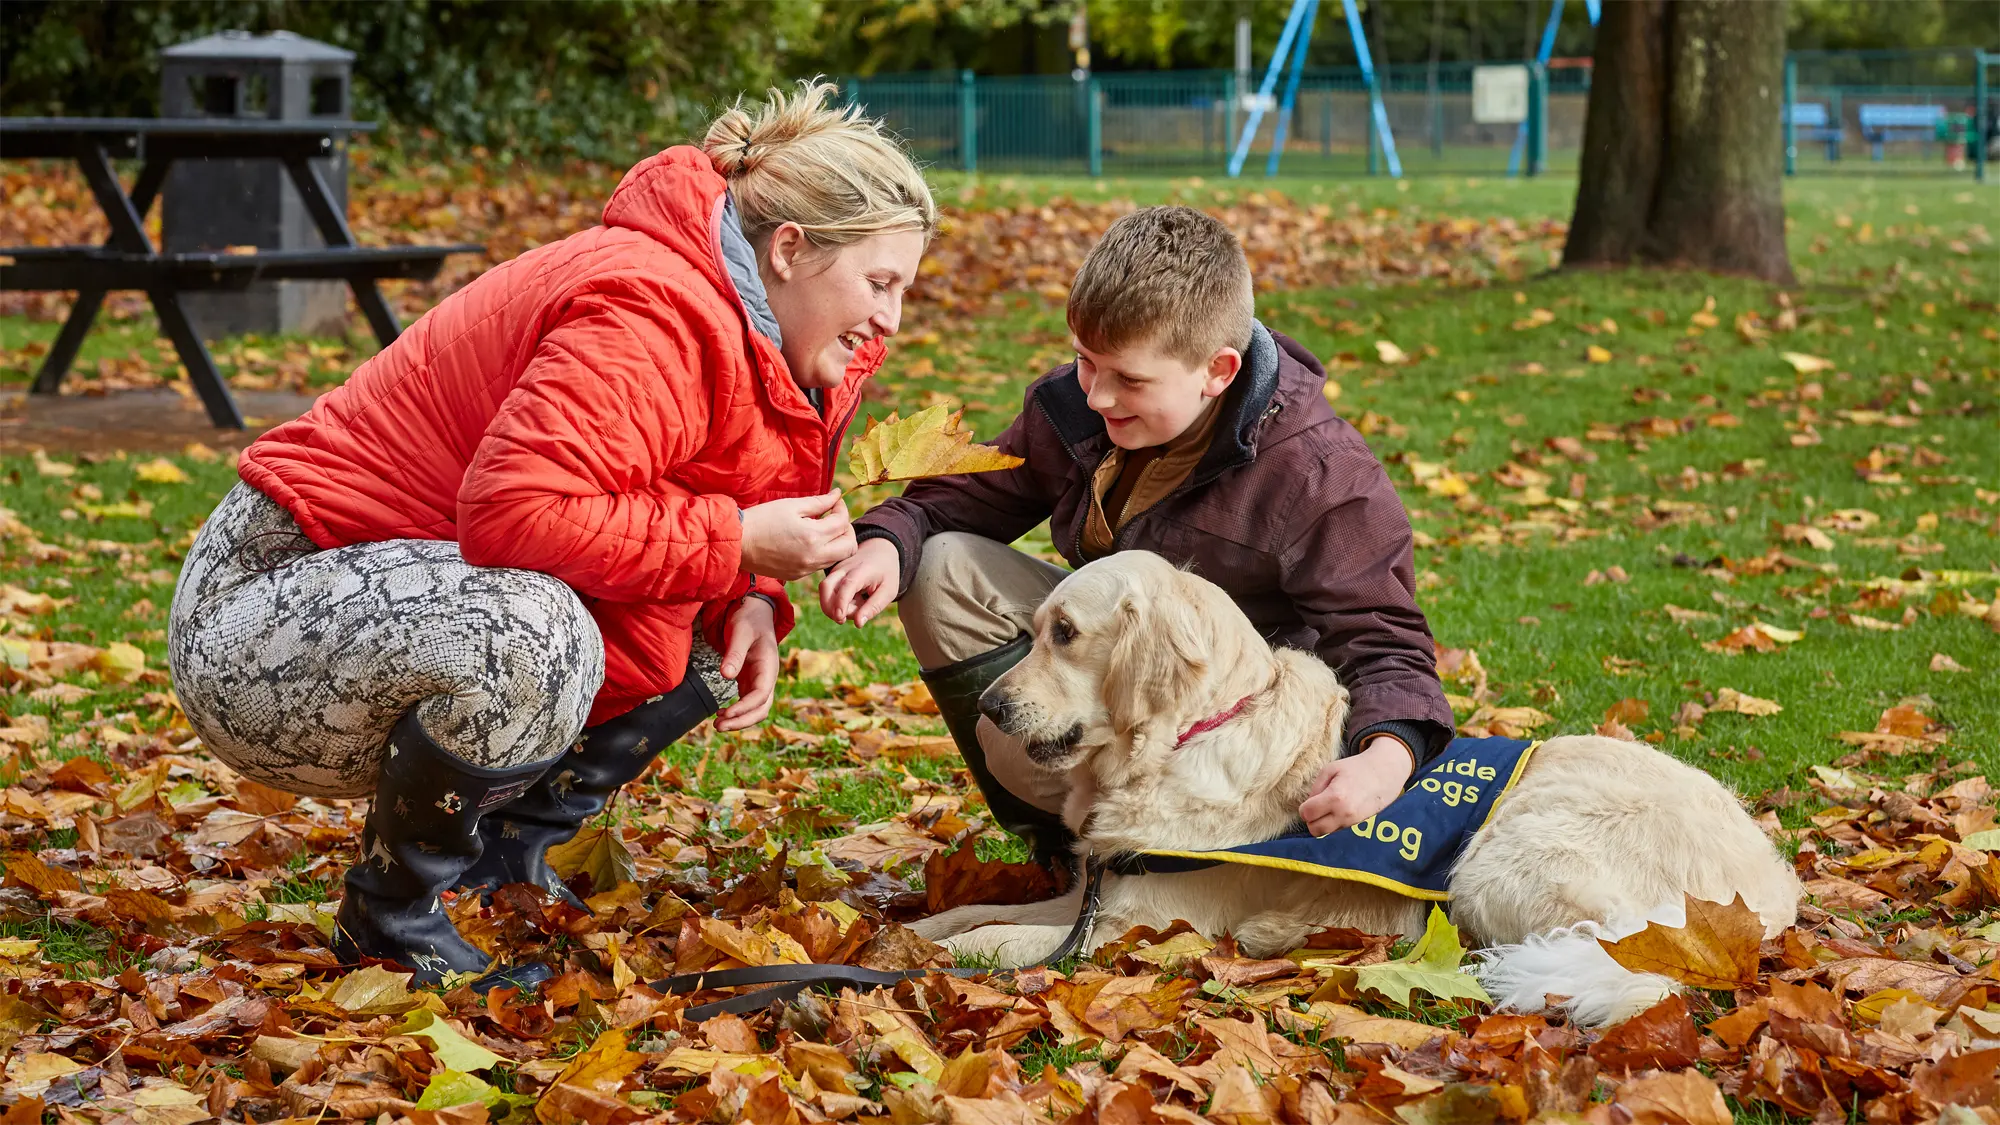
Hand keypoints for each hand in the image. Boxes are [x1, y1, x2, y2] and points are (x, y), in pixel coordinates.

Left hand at [715, 596, 778, 730]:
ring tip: (717, 724)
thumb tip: (726, 676)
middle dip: (742, 721)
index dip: (744, 708)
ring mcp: (760, 680)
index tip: (726, 714)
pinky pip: (748, 703)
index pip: (761, 694)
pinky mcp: (751, 681)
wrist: (754, 611)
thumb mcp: (740, 631)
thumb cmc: (748, 619)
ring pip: (756, 709)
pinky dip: (737, 712)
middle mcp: (767, 676)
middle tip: (718, 726)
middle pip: (761, 708)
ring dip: (740, 720)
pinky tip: (721, 714)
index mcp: (769, 665)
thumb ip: (734, 653)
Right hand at [738, 490, 854, 580]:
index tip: (834, 501)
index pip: (842, 522)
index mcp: (813, 536)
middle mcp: (813, 556)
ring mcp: (806, 569)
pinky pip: (820, 565)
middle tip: (834, 517)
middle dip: (846, 529)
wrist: (737, 544)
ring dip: (836, 543)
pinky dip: (822, 553)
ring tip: (822, 529)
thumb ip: (818, 502)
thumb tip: (837, 495)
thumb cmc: (761, 519)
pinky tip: (809, 541)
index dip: (841, 508)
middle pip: (849, 546)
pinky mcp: (798, 576)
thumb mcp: (791, 506)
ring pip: (837, 558)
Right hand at [819, 537, 899, 625]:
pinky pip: (827, 592)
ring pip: (824, 591)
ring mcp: (835, 570)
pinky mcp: (832, 574)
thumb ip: (873, 607)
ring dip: (834, 606)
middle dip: (831, 608)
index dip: (840, 603)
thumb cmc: (886, 572)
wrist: (880, 550)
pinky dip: (835, 601)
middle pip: (826, 588)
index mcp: (861, 571)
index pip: (846, 587)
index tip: (840, 618)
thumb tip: (858, 623)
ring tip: (855, 605)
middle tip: (849, 617)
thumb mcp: (888, 591)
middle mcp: (844, 568)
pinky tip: (852, 600)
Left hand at [1299, 736, 1415, 836]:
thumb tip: (1308, 806)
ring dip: (1323, 823)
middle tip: (1316, 807)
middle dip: (1311, 820)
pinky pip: (1338, 830)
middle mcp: (1344, 813)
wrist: (1385, 774)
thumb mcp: (1330, 769)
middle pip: (1315, 830)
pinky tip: (1339, 810)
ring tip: (1329, 807)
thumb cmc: (1356, 768)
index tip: (1310, 801)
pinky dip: (1334, 823)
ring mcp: (1353, 822)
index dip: (1304, 808)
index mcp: (1335, 797)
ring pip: (1326, 833)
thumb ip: (1315, 788)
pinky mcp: (1359, 825)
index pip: (1307, 814)